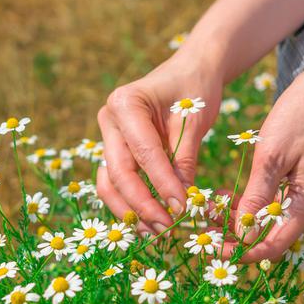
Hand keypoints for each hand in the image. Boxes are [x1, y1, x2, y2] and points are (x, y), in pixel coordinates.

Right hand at [97, 53, 223, 233]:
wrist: (190, 70)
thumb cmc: (195, 88)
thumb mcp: (194, 119)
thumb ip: (183, 158)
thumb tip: (180, 203)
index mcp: (126, 103)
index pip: (143, 153)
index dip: (161, 185)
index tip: (182, 210)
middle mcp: (109, 120)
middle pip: (117, 172)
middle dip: (141, 205)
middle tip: (166, 229)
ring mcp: (108, 136)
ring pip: (109, 182)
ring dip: (130, 210)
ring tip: (155, 232)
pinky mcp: (114, 150)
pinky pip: (116, 182)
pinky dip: (130, 203)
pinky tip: (148, 221)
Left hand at [223, 63, 303, 261]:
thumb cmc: (301, 116)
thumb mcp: (272, 156)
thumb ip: (257, 195)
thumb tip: (242, 231)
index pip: (273, 245)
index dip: (243, 252)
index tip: (214, 250)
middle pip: (268, 235)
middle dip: (235, 238)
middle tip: (203, 233)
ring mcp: (302, 193)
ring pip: (266, 220)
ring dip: (237, 221)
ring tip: (206, 216)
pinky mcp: (295, 181)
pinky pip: (268, 202)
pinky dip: (246, 204)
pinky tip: (222, 198)